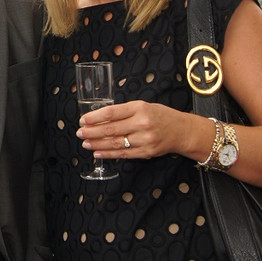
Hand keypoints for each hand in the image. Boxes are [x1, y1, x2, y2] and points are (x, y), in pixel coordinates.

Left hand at [77, 100, 191, 159]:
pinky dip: (108, 154)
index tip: (83, 120)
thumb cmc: (160, 116)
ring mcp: (145, 139)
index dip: (94, 117)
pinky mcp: (146, 152)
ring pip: (115, 143)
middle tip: (80, 133)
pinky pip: (123, 154)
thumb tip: (99, 118)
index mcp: (140, 108)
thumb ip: (124, 112)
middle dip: (92, 132)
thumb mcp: (143, 106)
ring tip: (85, 143)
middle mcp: (142, 123)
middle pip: (111, 129)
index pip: (112, 113)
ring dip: (97, 144)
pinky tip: (98, 153)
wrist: (182, 131)